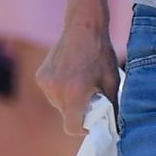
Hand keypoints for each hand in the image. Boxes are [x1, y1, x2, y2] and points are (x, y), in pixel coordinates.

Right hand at [38, 14, 120, 137]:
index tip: (90, 122)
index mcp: (75, 93)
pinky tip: (70, 75)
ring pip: (58, 104)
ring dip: (69, 100)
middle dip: (78, 111)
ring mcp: (45, 83)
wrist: (83, 27)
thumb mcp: (112, 82)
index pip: (72, 127)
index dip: (82, 128)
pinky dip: (61, 90)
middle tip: (89, 96)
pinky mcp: (40, 76)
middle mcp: (56, 90)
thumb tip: (115, 127)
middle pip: (66, 115)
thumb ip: (112, 107)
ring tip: (80, 82)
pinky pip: (51, 93)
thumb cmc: (101, 54)